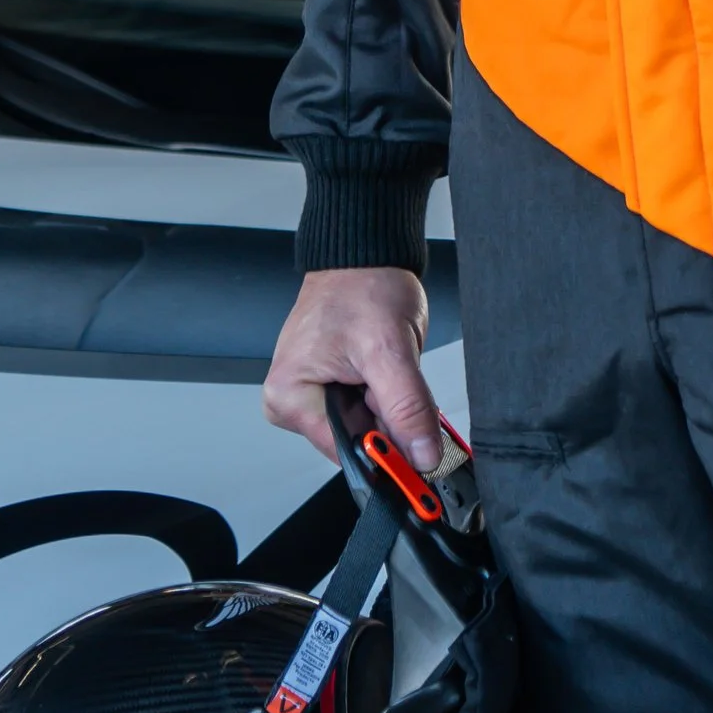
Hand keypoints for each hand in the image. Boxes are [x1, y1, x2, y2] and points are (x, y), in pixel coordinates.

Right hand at [263, 266, 440, 468]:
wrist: (365, 255)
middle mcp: (291, 400)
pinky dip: (386, 398)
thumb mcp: (389, 350)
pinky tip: (387, 370)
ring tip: (390, 368)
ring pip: (365, 426)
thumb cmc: (363, 286)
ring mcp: (310, 394)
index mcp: (289, 396)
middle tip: (404, 388)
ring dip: (390, 409)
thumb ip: (406, 408)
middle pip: (355, 441)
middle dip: (390, 424)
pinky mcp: (329, 386)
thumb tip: (422, 455)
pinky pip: (365, 410)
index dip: (387, 456)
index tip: (422, 457)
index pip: (345, 451)